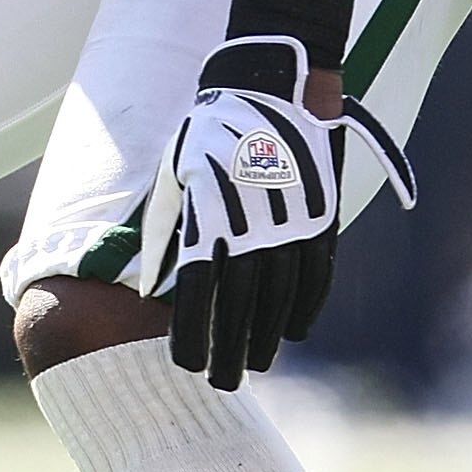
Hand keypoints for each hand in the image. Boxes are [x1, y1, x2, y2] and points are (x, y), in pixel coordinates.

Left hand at [139, 35, 414, 390]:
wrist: (270, 86)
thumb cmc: (209, 132)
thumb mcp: (174, 175)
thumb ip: (165, 231)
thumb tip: (150, 286)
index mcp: (209, 216)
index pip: (197, 294)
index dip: (191, 335)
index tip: (185, 365)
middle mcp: (252, 226)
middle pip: (240, 307)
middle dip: (230, 352)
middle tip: (223, 385)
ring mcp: (291, 223)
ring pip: (281, 298)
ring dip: (268, 337)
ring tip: (256, 364)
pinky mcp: (321, 217)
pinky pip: (316, 275)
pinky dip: (306, 308)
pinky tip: (294, 332)